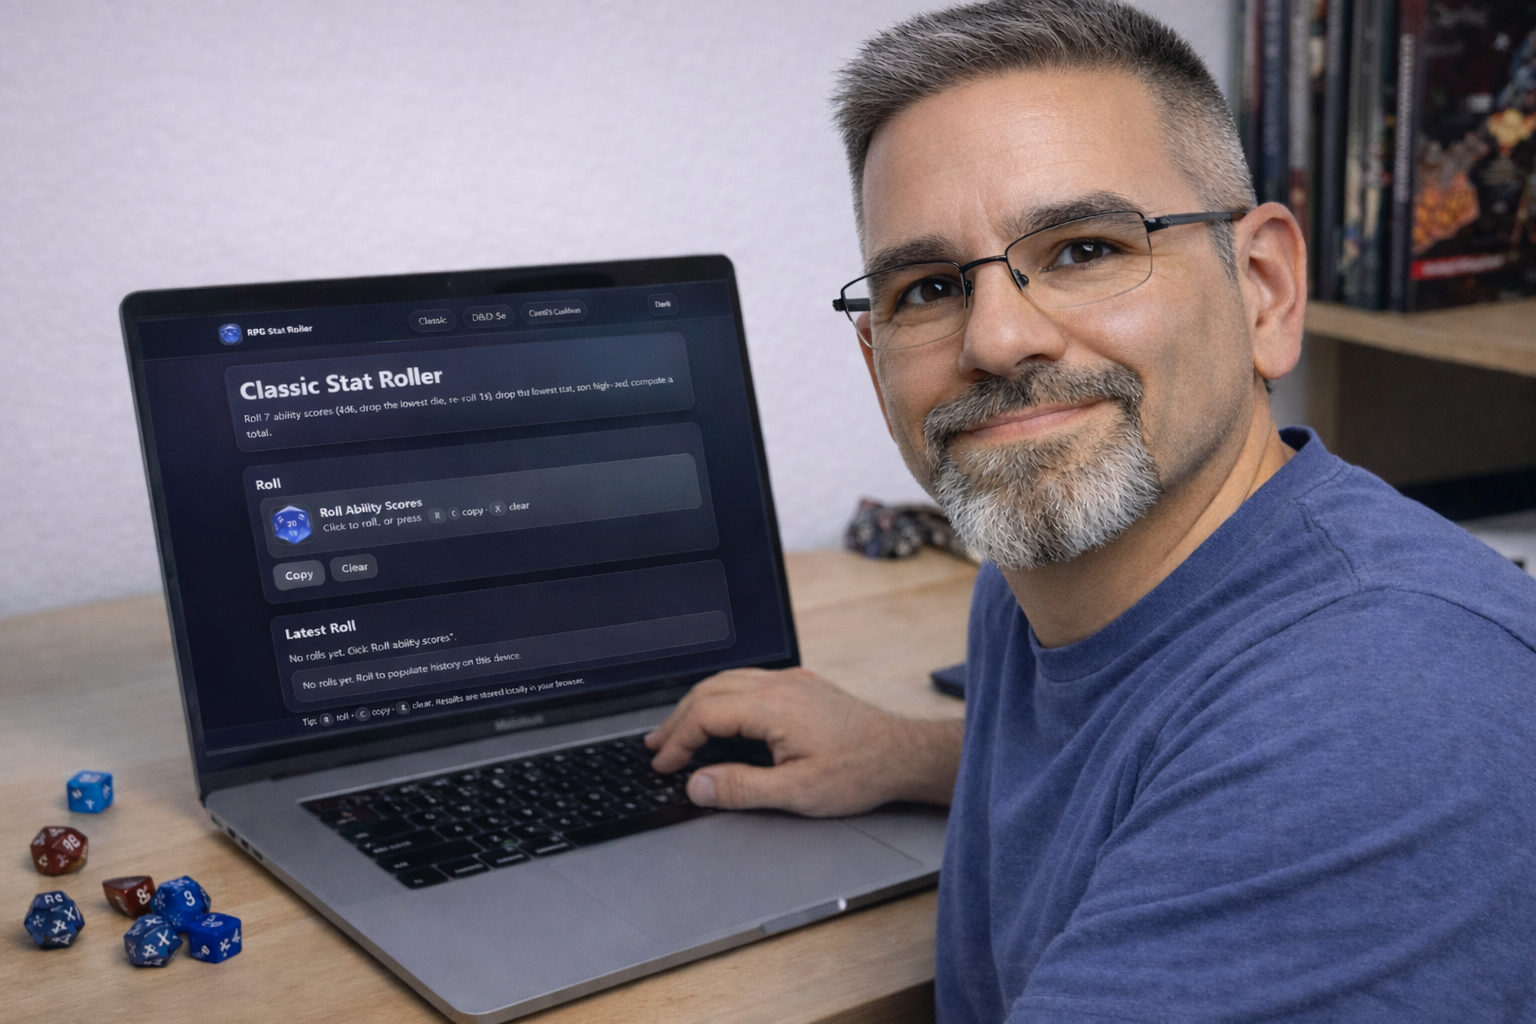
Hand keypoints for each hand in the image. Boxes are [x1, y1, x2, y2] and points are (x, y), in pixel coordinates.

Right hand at [645, 666, 962, 816]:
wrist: (903, 754)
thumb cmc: (860, 772)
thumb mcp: (798, 793)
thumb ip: (742, 789)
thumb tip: (698, 785)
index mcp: (774, 707)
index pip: (706, 714)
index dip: (679, 740)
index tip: (665, 765)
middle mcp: (780, 685)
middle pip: (710, 690)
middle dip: (677, 720)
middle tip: (656, 747)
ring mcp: (792, 682)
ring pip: (727, 681)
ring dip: (697, 706)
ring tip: (677, 732)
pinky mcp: (802, 686)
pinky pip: (749, 682)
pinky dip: (721, 699)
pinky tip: (719, 718)